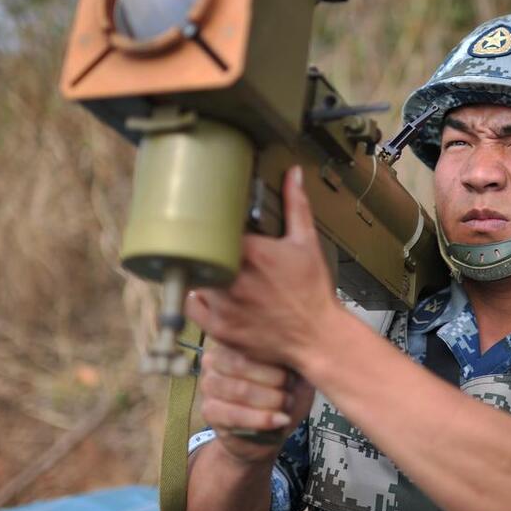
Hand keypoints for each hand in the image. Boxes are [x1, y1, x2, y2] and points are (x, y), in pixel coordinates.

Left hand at [185, 166, 343, 373]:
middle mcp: (233, 279)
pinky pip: (192, 308)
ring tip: (213, 270)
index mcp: (252, 252)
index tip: (216, 224)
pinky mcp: (220, 328)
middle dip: (206, 250)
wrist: (317, 336)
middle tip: (211, 246)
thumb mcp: (306, 243)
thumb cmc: (312, 291)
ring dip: (201, 273)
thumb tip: (292, 174)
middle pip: (201, 254)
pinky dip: (197, 299)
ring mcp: (224, 305)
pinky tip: (209, 293)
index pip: (216, 229)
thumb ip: (295, 206)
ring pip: (194, 279)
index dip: (213, 226)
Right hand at [192, 341, 313, 462]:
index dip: (277, 358)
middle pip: (242, 365)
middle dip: (275, 380)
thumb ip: (290, 357)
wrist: (270, 429)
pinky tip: (281, 420)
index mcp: (233, 341)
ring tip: (288, 404)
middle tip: (292, 390)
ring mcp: (207, 385)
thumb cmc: (284, 391)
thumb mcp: (294, 371)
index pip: (252, 342)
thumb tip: (296, 344)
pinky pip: (234, 415)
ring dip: (271, 400)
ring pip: (240, 390)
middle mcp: (213, 360)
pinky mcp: (208, 411)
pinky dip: (261, 419)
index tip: (296, 371)